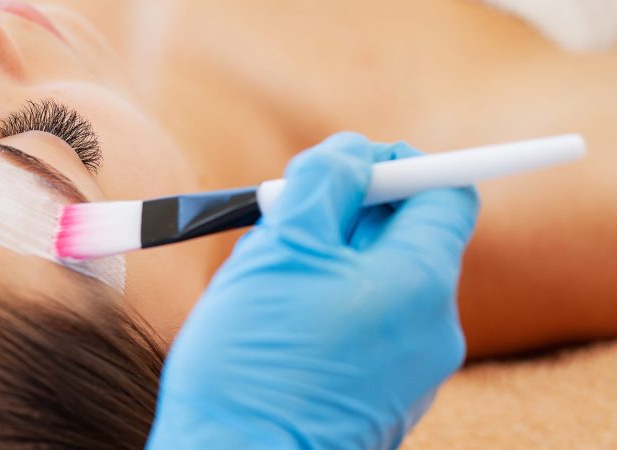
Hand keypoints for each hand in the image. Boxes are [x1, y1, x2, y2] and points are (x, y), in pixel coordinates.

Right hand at [147, 132, 479, 449]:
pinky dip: (330, 309)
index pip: (447, 192)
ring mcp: (413, 370)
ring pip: (379, 283)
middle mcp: (434, 327)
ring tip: (269, 288)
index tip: (344, 165)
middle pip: (407, 237)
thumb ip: (324, 181)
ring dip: (328, 264)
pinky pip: (368, 328)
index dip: (399, 164)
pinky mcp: (386, 398)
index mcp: (419, 281)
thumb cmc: (252, 360)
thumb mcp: (280, 247)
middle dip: (345, 216)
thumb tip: (355, 150)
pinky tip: (279, 330)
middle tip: (283, 225)